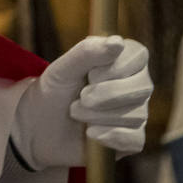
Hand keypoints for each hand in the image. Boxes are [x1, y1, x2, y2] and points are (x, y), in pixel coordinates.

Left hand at [12, 35, 151, 168]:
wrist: (40, 127)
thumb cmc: (54, 91)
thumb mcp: (63, 69)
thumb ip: (87, 52)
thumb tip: (118, 42)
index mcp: (122, 60)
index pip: (138, 56)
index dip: (116, 67)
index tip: (91, 74)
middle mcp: (134, 85)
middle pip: (142, 87)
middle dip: (107, 94)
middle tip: (81, 97)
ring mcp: (135, 112)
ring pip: (136, 115)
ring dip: (99, 116)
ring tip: (76, 112)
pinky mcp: (131, 139)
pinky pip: (135, 140)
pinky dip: (110, 137)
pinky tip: (91, 133)